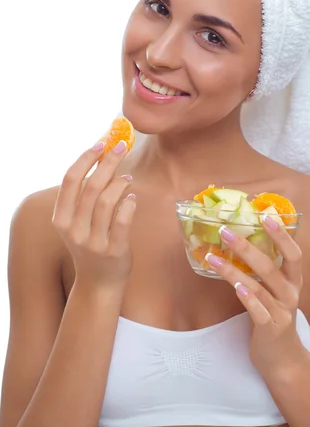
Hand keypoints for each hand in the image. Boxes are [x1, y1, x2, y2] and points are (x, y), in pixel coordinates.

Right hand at [52, 139, 135, 291]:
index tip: (101, 143)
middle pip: (91, 186)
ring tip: (128, 178)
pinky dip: (129, 204)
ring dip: (120, 183)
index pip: (70, 180)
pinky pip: (123, 220)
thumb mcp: (78, 222)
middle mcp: (74, 230)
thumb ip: (85, 196)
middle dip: (108, 162)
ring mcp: (93, 242)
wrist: (98, 284)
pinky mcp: (114, 251)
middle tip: (121, 147)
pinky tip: (132, 198)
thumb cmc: (90, 244)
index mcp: (61, 218)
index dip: (86, 158)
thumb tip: (102, 157)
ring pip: (107, 201)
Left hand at [205, 215, 304, 374]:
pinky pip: (258, 309)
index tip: (266, 216)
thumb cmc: (274, 318)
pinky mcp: (271, 328)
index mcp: (293, 281)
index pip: (293, 254)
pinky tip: (235, 286)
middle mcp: (291, 294)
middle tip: (225, 231)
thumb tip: (241, 242)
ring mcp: (282, 312)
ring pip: (258, 286)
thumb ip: (265, 271)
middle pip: (270, 266)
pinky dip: (246, 296)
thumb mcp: (275, 292)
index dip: (282, 235)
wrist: (283, 360)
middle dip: (247, 247)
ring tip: (212, 257)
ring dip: (233, 270)